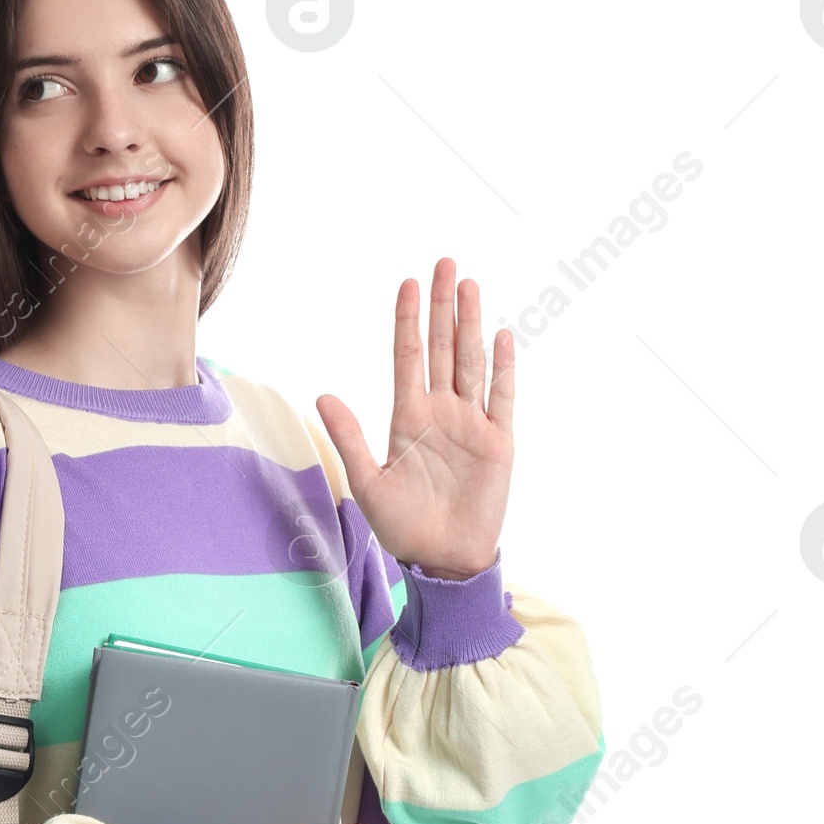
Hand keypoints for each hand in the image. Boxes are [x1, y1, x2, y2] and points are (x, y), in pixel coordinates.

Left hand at [315, 259, 512, 578]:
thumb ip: (349, 437)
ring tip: (469, 285)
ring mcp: (472, 424)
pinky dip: (502, 368)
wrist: (442, 560)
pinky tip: (500, 336)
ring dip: (470, 324)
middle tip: (444, 263)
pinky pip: (501, 397)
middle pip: (442, 348)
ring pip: (470, 362)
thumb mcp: (368, 482)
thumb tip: (322, 395)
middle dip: (442, 306)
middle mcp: (442, 413)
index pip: (408, 357)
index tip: (409, 283)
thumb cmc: (403, 527)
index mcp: (409, 418)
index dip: (408, 320)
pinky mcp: (497, 443)